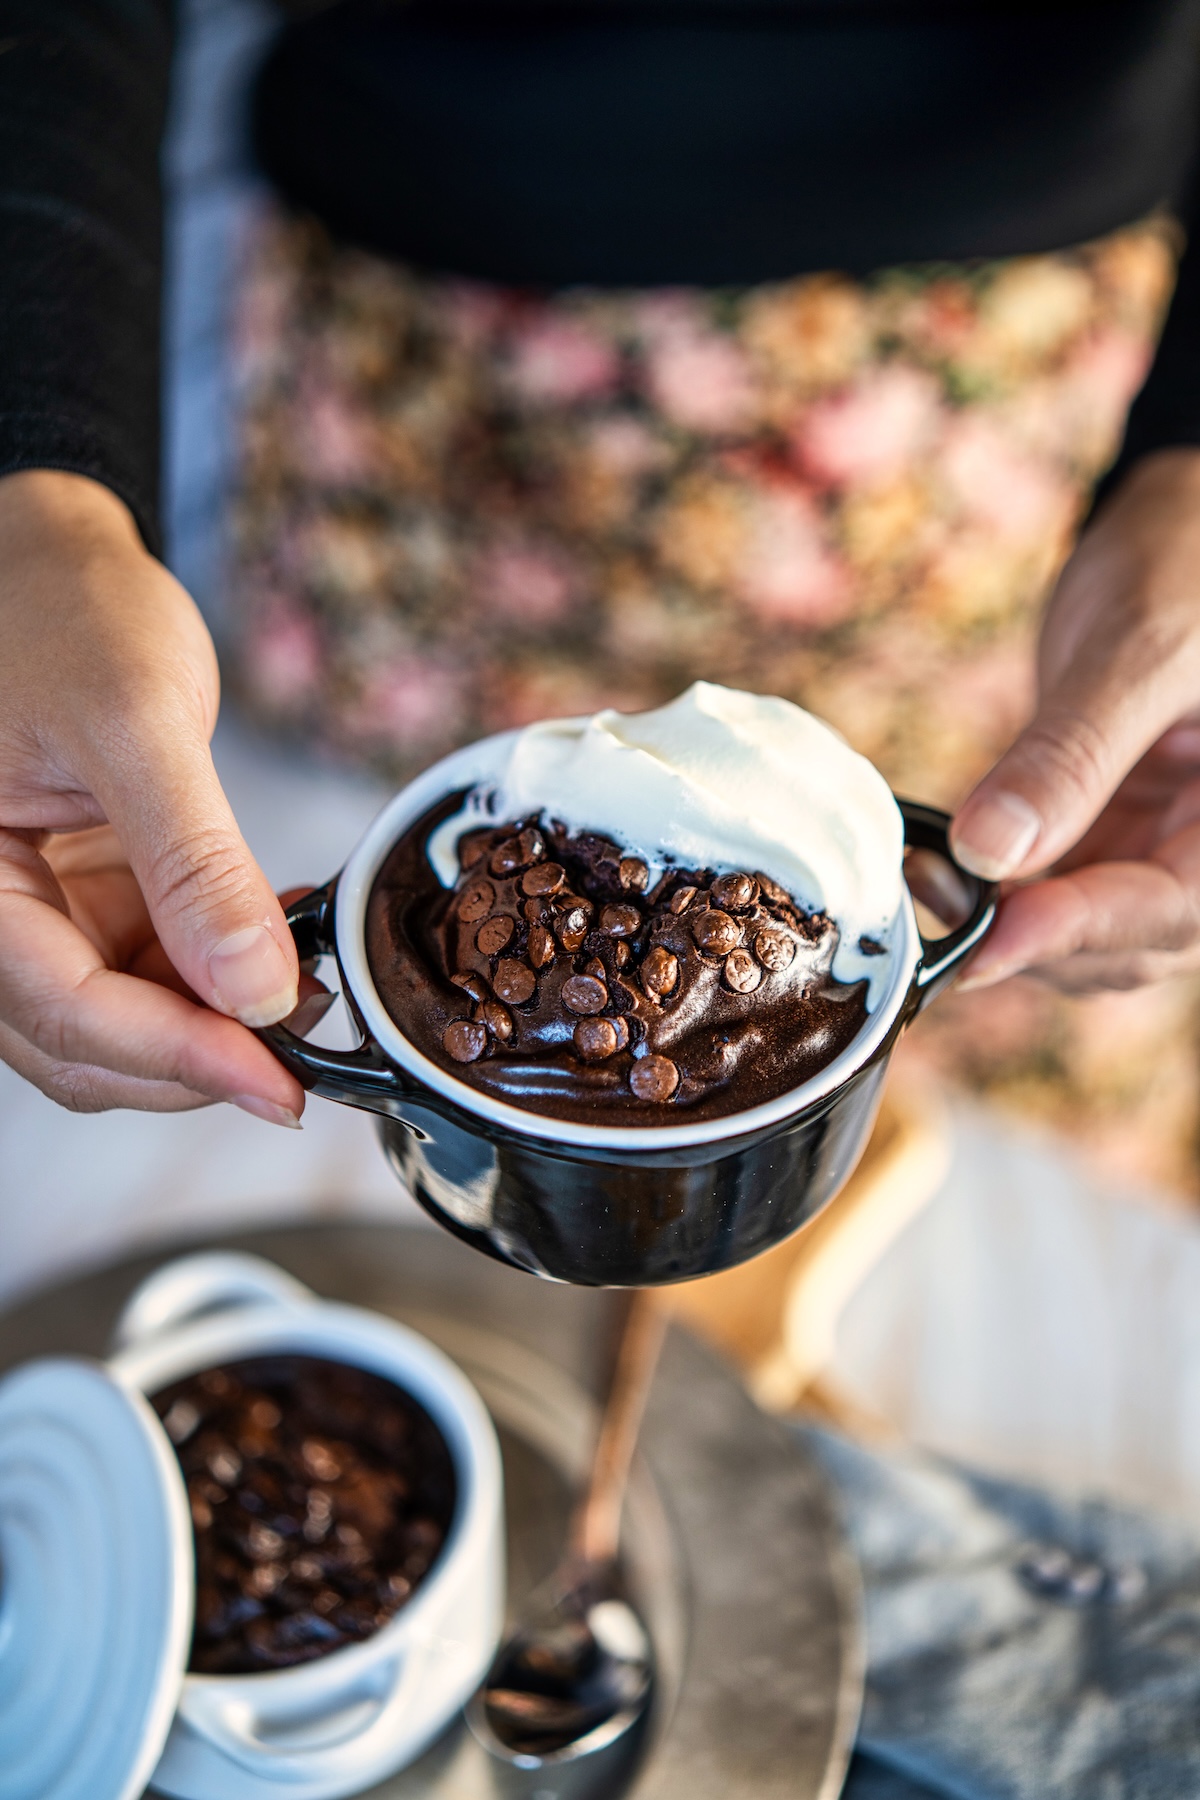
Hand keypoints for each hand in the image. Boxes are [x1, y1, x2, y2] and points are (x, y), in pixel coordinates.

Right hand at [0, 469, 309, 1116]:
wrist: (57, 567)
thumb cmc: (65, 614)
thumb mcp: (134, 724)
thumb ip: (194, 862)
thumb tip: (259, 992)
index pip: (65, 1013)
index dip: (179, 1058)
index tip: (279, 1082)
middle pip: (88, 1046)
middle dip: (201, 1057)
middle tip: (311, 1043)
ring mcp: (39, 916)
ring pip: (125, 1026)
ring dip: (219, 1024)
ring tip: (306, 976)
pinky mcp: (85, 905)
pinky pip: (153, 974)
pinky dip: (223, 974)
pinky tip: (282, 936)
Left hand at [950, 449, 1199, 992]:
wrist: (1181, 526)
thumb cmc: (1189, 560)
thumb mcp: (1138, 648)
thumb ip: (1070, 755)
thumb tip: (989, 852)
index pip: (1174, 910)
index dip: (1079, 932)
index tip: (986, 941)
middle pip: (1130, 943)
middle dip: (1028, 936)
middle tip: (929, 900)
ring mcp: (1166, 846)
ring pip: (1085, 931)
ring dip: (1002, 923)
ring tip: (923, 877)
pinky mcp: (1115, 837)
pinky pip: (1056, 889)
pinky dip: (996, 890)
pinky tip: (938, 863)